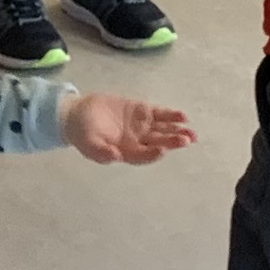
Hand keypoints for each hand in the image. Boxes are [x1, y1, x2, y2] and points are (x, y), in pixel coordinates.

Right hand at [64, 93, 193, 163]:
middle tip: (186, 140)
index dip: (153, 154)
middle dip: (172, 142)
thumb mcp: (87, 144)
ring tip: (191, 132)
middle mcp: (137, 141)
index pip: (143, 155)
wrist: (78, 113)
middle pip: (158, 143)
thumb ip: (101, 151)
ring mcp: (141, 126)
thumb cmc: (82, 133)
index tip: (162, 151)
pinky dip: (171, 116)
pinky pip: (160, 114)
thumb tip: (115, 158)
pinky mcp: (142, 111)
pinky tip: (183, 117)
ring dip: (177, 131)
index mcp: (126, 152)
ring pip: (163, 130)